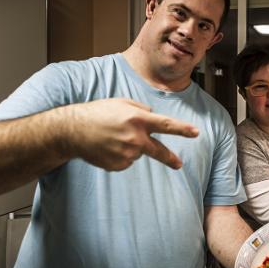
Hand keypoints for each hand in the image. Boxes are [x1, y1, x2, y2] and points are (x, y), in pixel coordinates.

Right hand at [63, 98, 197, 170]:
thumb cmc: (97, 113)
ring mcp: (126, 153)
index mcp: (138, 119)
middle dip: (170, 158)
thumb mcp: (122, 103)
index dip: (182, 129)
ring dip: (130, 146)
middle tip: (178, 164)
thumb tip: (153, 117)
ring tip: (112, 137)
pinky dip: (120, 155)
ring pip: (137, 153)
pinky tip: (107, 147)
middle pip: (158, 151)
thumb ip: (141, 109)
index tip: (196, 133)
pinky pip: (126, 160)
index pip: (166, 125)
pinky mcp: (117, 165)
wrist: (72, 130)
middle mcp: (134, 138)